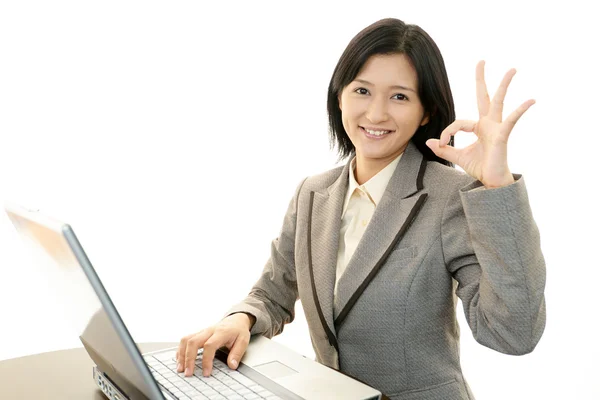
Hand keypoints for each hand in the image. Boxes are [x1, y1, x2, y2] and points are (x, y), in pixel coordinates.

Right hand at [176, 313, 254, 376]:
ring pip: (186, 340)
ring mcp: (202, 332)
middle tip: (188, 373)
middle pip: (193, 342)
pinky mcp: (198, 334)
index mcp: (221, 332)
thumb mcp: (243, 341)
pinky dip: (180, 350)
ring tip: (180, 369)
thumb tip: (232, 365)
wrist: (235, 320)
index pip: (209, 345)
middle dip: (189, 359)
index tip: (206, 372)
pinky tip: (179, 360)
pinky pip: (185, 340)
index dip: (207, 360)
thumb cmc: (238, 331)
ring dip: (182, 355)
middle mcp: (209, 331)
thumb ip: (237, 353)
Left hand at [426, 61, 534, 188]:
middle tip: (481, 61)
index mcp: (478, 127)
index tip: (440, 143)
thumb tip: (429, 141)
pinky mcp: (502, 135)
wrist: (491, 182)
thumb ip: (443, 148)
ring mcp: (497, 128)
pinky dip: (520, 111)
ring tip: (512, 70)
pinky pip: (511, 120)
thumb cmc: (479, 167)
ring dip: (504, 85)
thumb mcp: (457, 157)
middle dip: (481, 79)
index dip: (447, 132)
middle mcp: (488, 124)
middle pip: (483, 97)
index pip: (458, 123)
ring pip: (499, 102)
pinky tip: (531, 101)